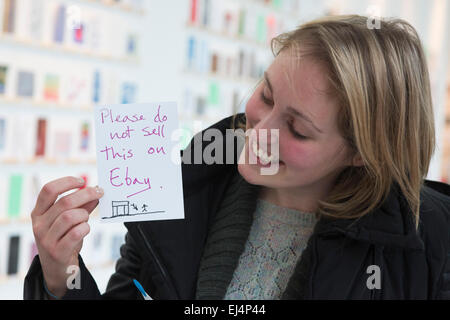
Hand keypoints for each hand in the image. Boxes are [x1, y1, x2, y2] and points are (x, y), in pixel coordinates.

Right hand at [31, 176, 103, 297]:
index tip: (82, 180)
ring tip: (86, 219)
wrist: (59, 270)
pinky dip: (85, 228)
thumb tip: (96, 191)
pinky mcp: (57, 252)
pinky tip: (85, 229)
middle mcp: (39, 225)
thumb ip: (81, 206)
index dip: (66, 182)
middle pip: (64, 202)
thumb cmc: (65, 240)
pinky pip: (76, 233)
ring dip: (84, 214)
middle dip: (86, 194)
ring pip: (70, 217)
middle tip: (99, 192)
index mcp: (38, 213)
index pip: (48, 190)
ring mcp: (46, 239)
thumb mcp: (69, 221)